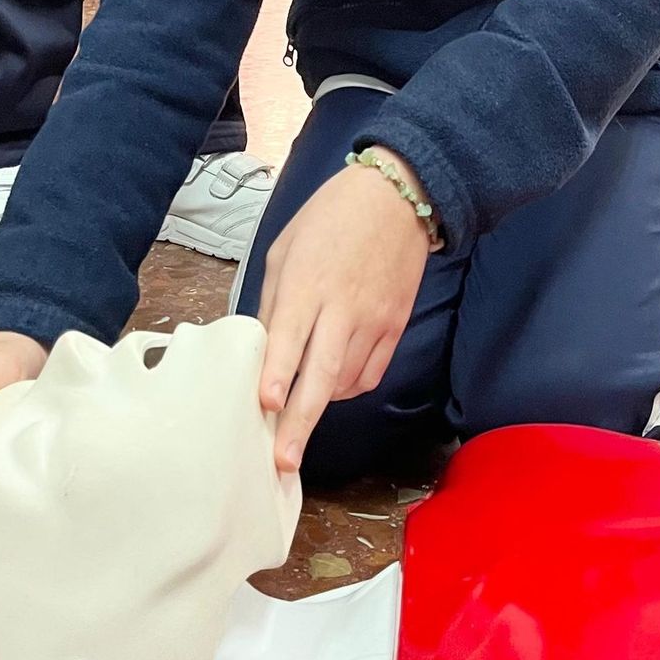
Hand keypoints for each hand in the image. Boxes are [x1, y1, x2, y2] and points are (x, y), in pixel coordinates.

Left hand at [257, 153, 430, 474]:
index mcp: (308, 283)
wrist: (398, 198)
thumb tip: (261, 347)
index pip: (289, 337)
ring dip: (320, 404)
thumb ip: (273, 300)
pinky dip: (348, 387)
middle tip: (282, 462)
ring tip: (297, 416)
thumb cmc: (331, 217)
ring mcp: (374, 319)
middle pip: (321, 375)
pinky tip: (332, 385)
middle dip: (300, 423)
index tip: (265, 407)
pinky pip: (370, 372)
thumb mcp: (286, 249)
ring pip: (345, 380)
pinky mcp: (395, 325)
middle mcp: (343, 307)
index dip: (276, 375)